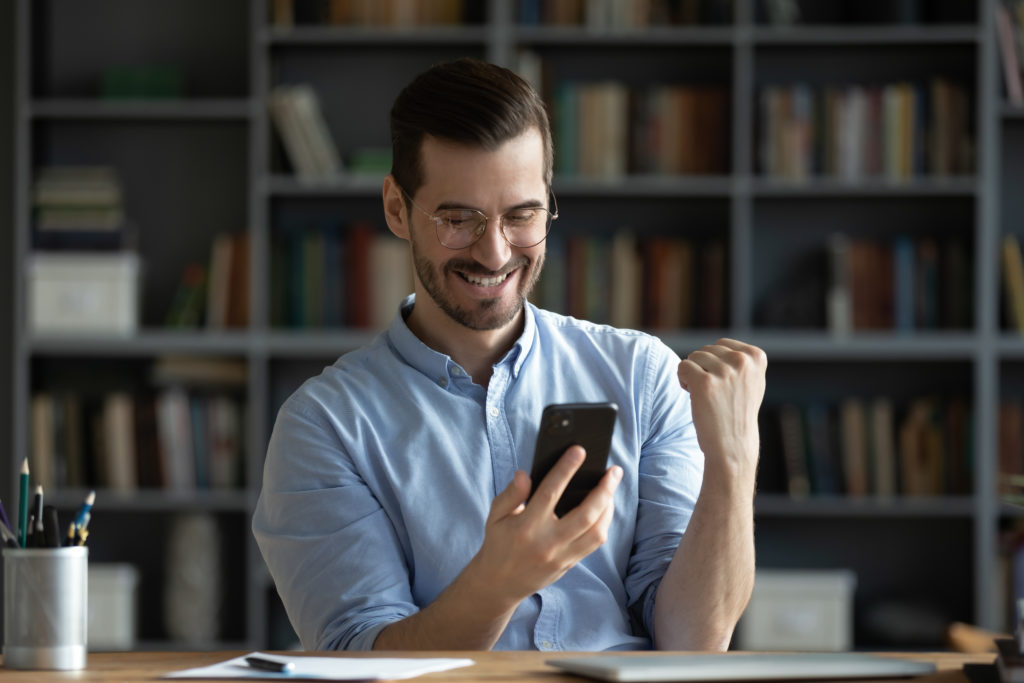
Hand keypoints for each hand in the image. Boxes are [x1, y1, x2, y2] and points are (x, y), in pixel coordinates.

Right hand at [464, 446, 622, 611]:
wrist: (499, 584)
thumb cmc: (498, 542)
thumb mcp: (495, 516)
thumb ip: (510, 494)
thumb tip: (525, 474)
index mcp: (526, 526)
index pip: (550, 493)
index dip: (565, 469)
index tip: (579, 450)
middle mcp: (547, 542)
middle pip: (585, 515)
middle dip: (604, 490)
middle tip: (614, 470)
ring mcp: (561, 556)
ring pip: (596, 531)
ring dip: (609, 507)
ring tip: (611, 487)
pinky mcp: (569, 564)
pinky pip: (594, 543)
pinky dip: (604, 523)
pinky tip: (604, 508)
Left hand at [677, 338, 766, 478]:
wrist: (732, 445)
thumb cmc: (737, 413)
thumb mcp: (751, 381)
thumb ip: (741, 360)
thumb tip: (718, 345)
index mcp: (756, 357)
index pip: (722, 345)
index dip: (716, 363)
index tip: (725, 384)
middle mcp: (742, 361)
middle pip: (706, 350)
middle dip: (704, 369)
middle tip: (714, 393)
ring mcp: (724, 372)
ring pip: (693, 357)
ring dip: (693, 374)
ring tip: (705, 395)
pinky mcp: (704, 383)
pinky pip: (682, 366)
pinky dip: (682, 380)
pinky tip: (693, 395)